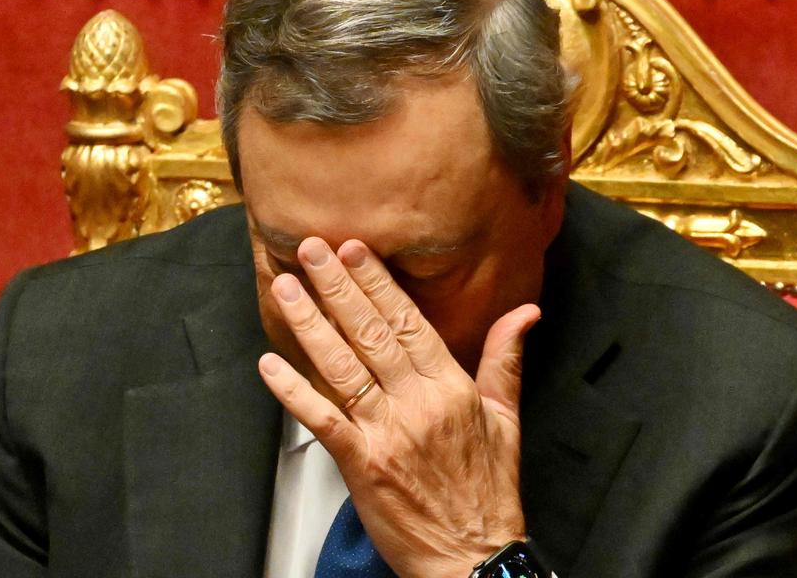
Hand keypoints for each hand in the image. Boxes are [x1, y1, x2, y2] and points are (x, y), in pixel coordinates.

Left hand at [256, 237, 540, 577]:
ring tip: (287, 290)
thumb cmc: (489, 492)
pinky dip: (293, 391)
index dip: (378, 284)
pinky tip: (270, 365)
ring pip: (343, 366)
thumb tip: (525, 312)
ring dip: (310, 324)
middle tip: (311, 250)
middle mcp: (418, 403)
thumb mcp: (508, 420)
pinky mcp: (362, 464)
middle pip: (372, 333)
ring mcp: (388, 432)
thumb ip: (505, 359)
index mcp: (452, 387)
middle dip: (337, 287)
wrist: (472, 558)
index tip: (354, 251)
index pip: (410, 322)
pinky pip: (322, 419)